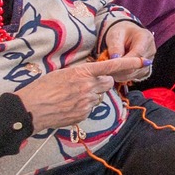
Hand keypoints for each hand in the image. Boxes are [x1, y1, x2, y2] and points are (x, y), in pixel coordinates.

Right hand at [17, 57, 146, 131]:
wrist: (30, 108)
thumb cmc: (42, 87)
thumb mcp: (62, 73)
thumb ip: (81, 73)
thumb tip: (91, 74)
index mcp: (82, 72)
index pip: (111, 66)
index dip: (129, 62)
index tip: (143, 60)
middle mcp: (88, 86)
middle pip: (108, 82)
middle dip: (101, 82)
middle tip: (85, 83)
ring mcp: (87, 102)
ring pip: (99, 96)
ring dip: (92, 95)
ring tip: (72, 96)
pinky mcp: (84, 114)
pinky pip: (91, 108)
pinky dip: (84, 106)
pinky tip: (69, 106)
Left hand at [95, 20, 155, 79]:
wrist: (126, 35)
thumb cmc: (120, 33)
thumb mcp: (115, 35)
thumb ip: (115, 47)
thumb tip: (115, 59)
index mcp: (145, 38)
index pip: (137, 54)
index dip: (124, 62)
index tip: (110, 65)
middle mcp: (151, 50)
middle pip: (137, 66)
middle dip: (120, 69)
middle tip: (106, 70)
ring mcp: (150, 61)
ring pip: (135, 73)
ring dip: (121, 74)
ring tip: (109, 70)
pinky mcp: (145, 69)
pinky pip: (134, 76)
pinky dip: (124, 76)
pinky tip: (116, 71)